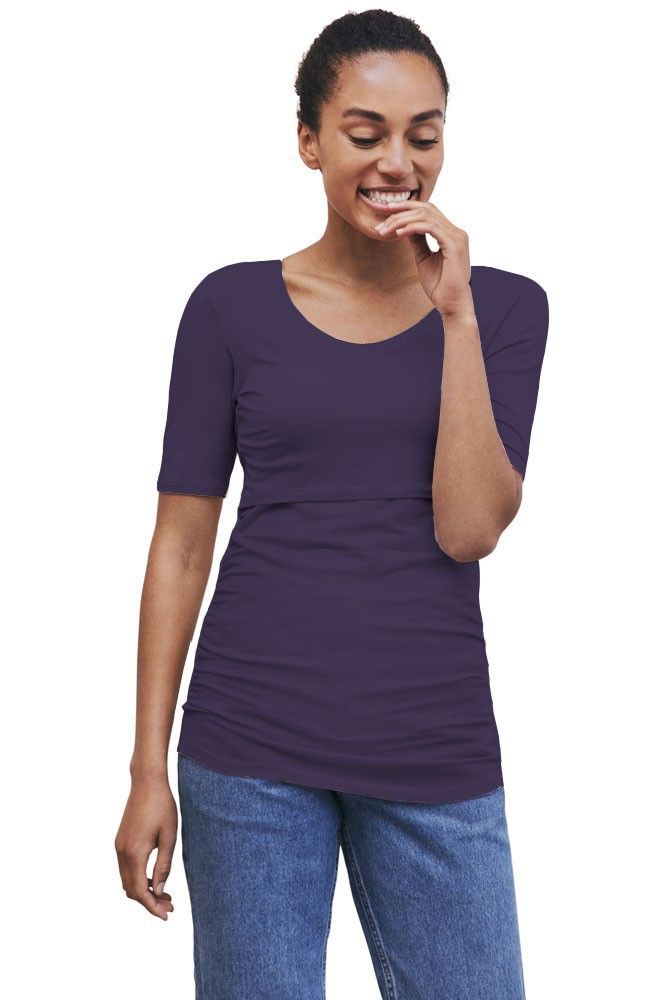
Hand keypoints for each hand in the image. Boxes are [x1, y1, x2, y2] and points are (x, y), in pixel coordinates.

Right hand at [114, 776, 177, 920]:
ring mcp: (119, 846)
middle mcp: (122, 852)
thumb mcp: (169, 836)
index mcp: (135, 852)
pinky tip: (155, 878)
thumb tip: (160, 890)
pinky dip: (139, 878)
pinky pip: (126, 869)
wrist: (146, 782)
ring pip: (127, 880)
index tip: (166, 915)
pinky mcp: (120, 841)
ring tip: (165, 895)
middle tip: (170, 906)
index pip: (140, 891)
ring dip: (144, 891)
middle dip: (149, 902)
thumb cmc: (162, 806)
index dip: (152, 907)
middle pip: (131, 890)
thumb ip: (164, 864)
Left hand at [372, 197, 474, 318]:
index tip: (385, 211)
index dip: (406, 207)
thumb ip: (417, 241)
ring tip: (385, 229)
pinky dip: (412, 227)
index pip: (428, 211)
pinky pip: (430, 227)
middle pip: (426, 209)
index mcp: (450, 234)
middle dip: (401, 210)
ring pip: (426, 216)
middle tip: (380, 216)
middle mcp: (456, 232)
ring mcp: (457, 237)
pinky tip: (398, 234)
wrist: (451, 304)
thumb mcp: (423, 258)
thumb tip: (404, 227)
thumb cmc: (440, 286)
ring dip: (402, 220)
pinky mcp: (455, 245)